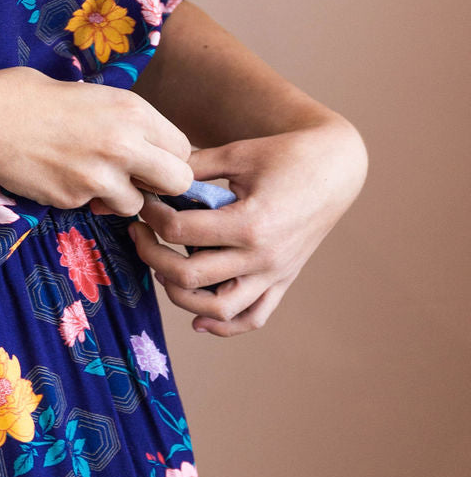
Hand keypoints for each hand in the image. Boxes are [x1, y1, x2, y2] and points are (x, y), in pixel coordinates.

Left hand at [128, 116, 367, 336]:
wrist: (337, 168)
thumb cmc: (287, 154)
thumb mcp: (237, 152)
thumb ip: (194, 166)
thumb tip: (152, 174)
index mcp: (251, 222)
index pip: (180, 231)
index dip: (151, 216)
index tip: (143, 202)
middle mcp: (263, 256)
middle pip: (189, 275)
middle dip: (152, 255)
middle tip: (138, 234)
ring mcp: (275, 273)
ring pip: (218, 308)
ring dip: (180, 296)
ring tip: (162, 270)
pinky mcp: (283, 280)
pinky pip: (253, 317)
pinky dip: (224, 324)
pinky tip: (198, 317)